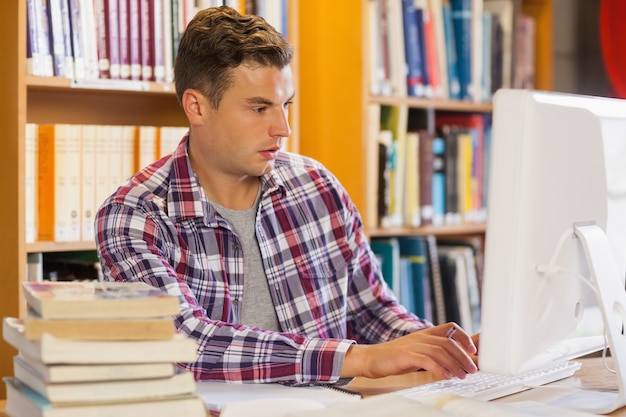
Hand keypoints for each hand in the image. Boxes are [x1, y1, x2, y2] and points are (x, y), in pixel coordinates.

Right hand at [341, 323, 477, 380]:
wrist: (372, 358)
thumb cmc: (395, 358)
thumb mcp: (417, 351)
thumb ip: (433, 353)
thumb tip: (453, 362)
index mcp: (425, 333)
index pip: (450, 327)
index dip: (464, 337)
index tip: (473, 350)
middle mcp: (421, 336)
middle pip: (449, 342)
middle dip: (464, 356)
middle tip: (472, 369)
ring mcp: (413, 345)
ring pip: (440, 351)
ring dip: (454, 364)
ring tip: (462, 375)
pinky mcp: (405, 355)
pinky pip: (426, 360)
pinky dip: (439, 368)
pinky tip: (445, 376)